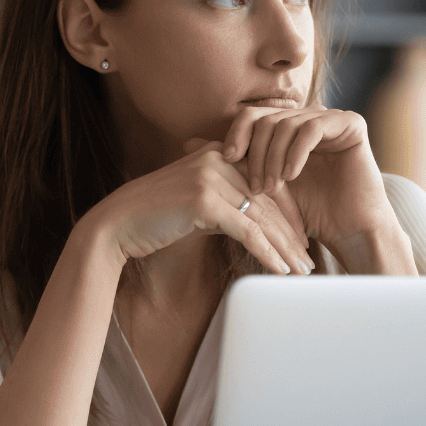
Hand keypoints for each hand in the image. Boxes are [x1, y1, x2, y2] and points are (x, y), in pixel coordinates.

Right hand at [85, 142, 313, 275]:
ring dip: (285, 248)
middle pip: (268, 200)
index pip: (266, 183)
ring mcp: (210, 177)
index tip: (302, 240)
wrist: (117, 225)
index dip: (289, 214)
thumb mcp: (196, 202)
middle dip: (292, 233)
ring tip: (301, 271)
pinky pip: (247, 230)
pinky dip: (267, 253)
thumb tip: (257, 223)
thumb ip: (226, 202)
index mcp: (217, 154)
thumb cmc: (154, 218)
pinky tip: (280, 271)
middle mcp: (217, 159)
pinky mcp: (204, 200)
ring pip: (262, 217)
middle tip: (309, 260)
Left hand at [216, 106, 398, 252]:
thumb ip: (231, 163)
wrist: (349, 232)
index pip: (252, 116)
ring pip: (286, 123)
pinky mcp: (351, 125)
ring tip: (272, 187)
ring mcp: (331, 118)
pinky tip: (291, 176)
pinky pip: (313, 128)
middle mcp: (309, 117)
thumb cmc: (306, 215)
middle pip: (267, 118)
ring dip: (274, 157)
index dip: (236, 135)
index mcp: (288, 127)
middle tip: (254, 186)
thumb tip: (187, 144)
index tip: (226, 160)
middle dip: (255, 153)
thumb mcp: (260, 187)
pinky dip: (296, 152)